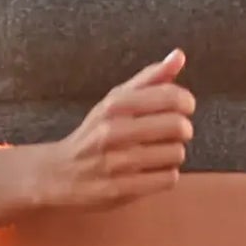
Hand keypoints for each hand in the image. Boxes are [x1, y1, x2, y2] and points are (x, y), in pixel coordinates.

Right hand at [29, 50, 191, 214]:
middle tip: (172, 132)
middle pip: (178, 126)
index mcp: (114, 105)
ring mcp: (116, 163)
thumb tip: (179, 56)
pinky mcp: (121, 190)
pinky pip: (167, 179)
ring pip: (176, 153)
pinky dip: (165, 175)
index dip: (186, 102)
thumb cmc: (95, 133)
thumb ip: (149, 78)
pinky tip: (151, 171)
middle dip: (182, 129)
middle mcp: (114, 132)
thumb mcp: (115, 100)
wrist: (59, 173)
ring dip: (172, 154)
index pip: (170, 96)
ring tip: (157, 153)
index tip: (184, 107)